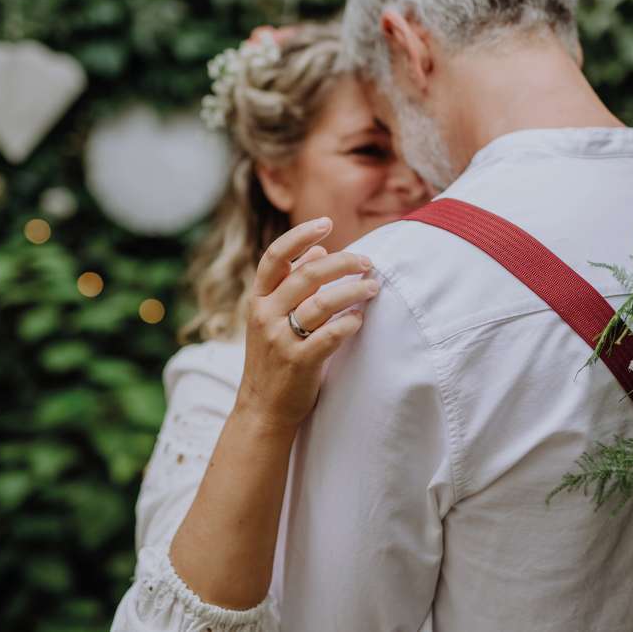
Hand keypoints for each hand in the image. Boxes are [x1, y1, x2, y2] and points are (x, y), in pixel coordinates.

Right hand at [236, 217, 378, 431]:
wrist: (263, 408)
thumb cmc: (274, 357)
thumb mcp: (272, 317)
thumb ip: (292, 284)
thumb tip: (317, 251)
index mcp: (258, 299)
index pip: (275, 256)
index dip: (300, 235)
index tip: (327, 223)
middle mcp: (265, 315)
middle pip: (308, 275)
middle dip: (344, 263)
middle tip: (368, 263)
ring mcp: (280, 339)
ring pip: (322, 302)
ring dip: (354, 291)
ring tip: (374, 287)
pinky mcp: (299, 361)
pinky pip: (331, 335)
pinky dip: (350, 323)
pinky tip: (360, 319)